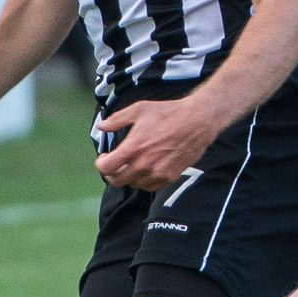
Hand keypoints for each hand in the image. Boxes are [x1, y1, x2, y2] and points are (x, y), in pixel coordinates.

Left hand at [94, 99, 217, 190]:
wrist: (197, 121)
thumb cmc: (167, 113)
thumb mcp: (138, 110)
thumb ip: (116, 120)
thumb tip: (101, 126)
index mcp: (133, 148)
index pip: (106, 168)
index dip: (101, 163)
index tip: (104, 157)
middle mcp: (144, 165)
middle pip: (117, 180)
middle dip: (111, 172)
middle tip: (114, 163)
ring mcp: (157, 173)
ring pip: (133, 184)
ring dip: (128, 177)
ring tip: (130, 165)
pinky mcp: (169, 177)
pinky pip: (149, 186)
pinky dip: (143, 181)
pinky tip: (144, 169)